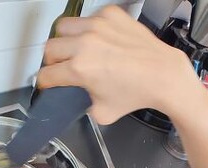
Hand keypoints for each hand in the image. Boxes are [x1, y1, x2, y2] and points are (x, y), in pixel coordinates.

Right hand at [37, 5, 199, 123]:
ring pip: (64, 27)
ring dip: (66, 41)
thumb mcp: (102, 113)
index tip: (48, 83)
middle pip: (50, 48)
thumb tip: (77, 98)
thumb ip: (82, 105)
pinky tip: (101, 42)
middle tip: (62, 68)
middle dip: (52, 61)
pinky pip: (89, 18)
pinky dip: (90, 29)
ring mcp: (98, 25)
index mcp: (79, 69)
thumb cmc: (136, 94)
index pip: (47, 74)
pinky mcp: (111, 14)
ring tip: (77, 51)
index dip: (45, 83)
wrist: (162, 75)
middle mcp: (85, 44)